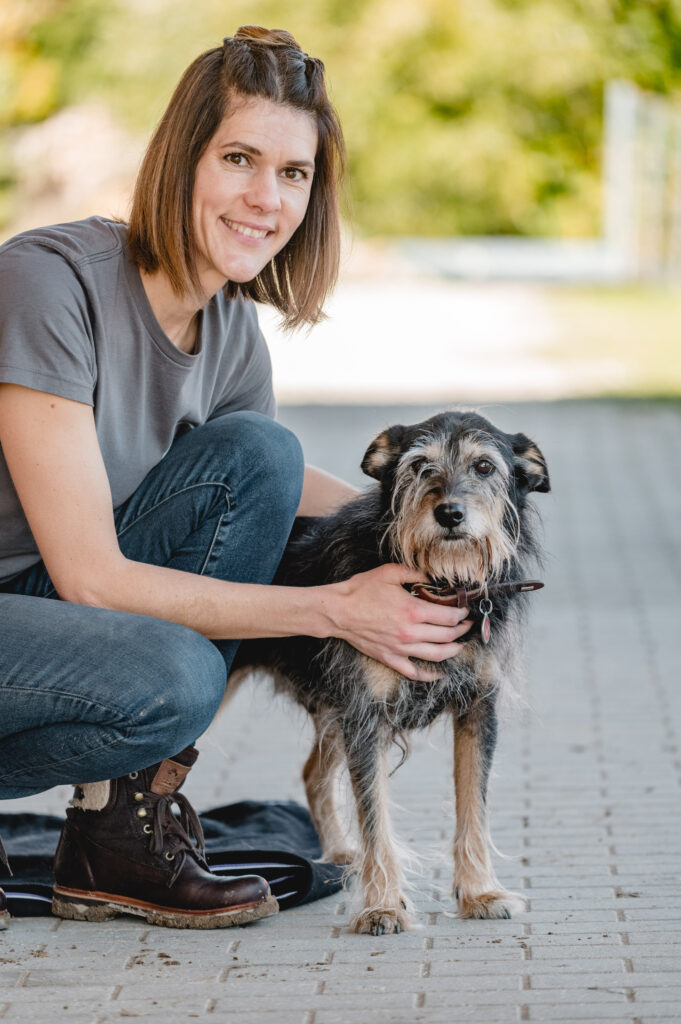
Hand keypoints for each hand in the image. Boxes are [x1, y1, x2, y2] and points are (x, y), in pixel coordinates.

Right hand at [322, 563, 471, 681]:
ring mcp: (401, 648)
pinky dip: (430, 675)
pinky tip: (440, 673)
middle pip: (447, 635)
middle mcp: (411, 632)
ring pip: (437, 655)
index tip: (465, 609)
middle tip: (468, 624)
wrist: (338, 611)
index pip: (449, 616)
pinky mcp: (391, 658)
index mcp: (413, 611)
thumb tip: (435, 575)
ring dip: (454, 650)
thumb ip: (416, 573)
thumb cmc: (362, 590)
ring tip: (461, 644)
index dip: (462, 613)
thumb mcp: (390, 572)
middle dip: (462, 630)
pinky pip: (415, 672)